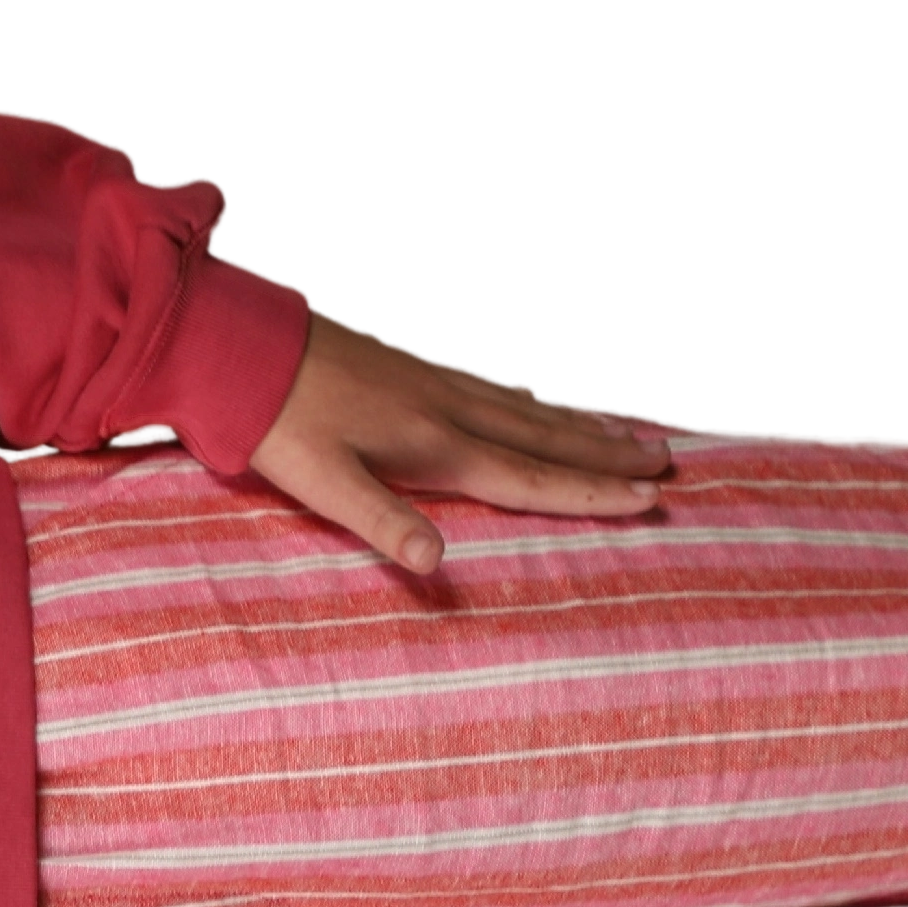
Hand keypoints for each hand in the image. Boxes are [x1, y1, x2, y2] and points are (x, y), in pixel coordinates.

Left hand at [244, 304, 672, 574]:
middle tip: (669, 461)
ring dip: (581, 424)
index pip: (530, 476)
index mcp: (434, 444)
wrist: (239, 343)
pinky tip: (537, 402)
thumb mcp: (322, 481)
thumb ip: (382, 522)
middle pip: (546, 438)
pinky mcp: (411, 365)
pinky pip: (494, 387)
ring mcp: (433, 381)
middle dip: (608, 455)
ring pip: (526, 408)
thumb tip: (438, 563)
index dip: (590, 492)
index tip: (648, 497)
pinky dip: (533, 400)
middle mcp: (448, 408)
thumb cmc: (275, 420)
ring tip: (630, 432)